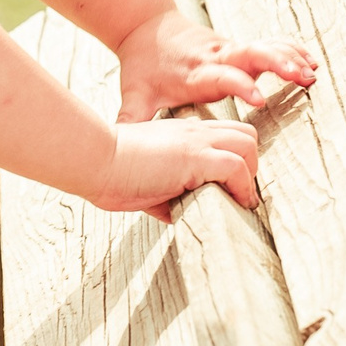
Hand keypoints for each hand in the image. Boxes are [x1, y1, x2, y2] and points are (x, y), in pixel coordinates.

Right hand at [88, 116, 261, 217]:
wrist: (95, 159)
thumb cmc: (110, 172)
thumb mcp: (145, 182)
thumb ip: (166, 194)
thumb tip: (177, 214)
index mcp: (182, 133)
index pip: (225, 135)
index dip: (235, 160)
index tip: (231, 186)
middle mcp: (194, 132)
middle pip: (246, 135)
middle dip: (250, 165)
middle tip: (238, 193)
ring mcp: (196, 142)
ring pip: (248, 145)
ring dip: (249, 176)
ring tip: (239, 200)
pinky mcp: (196, 157)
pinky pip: (237, 168)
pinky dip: (242, 189)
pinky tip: (234, 204)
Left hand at [116, 8, 316, 122]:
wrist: (145, 25)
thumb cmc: (142, 65)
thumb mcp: (134, 93)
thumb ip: (131, 119)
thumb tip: (118, 149)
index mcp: (194, 72)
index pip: (221, 76)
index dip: (239, 85)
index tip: (258, 98)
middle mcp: (215, 57)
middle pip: (250, 55)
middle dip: (276, 63)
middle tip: (301, 76)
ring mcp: (228, 49)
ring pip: (263, 47)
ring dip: (289, 57)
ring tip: (313, 72)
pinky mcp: (236, 46)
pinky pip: (268, 44)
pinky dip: (289, 49)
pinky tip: (311, 60)